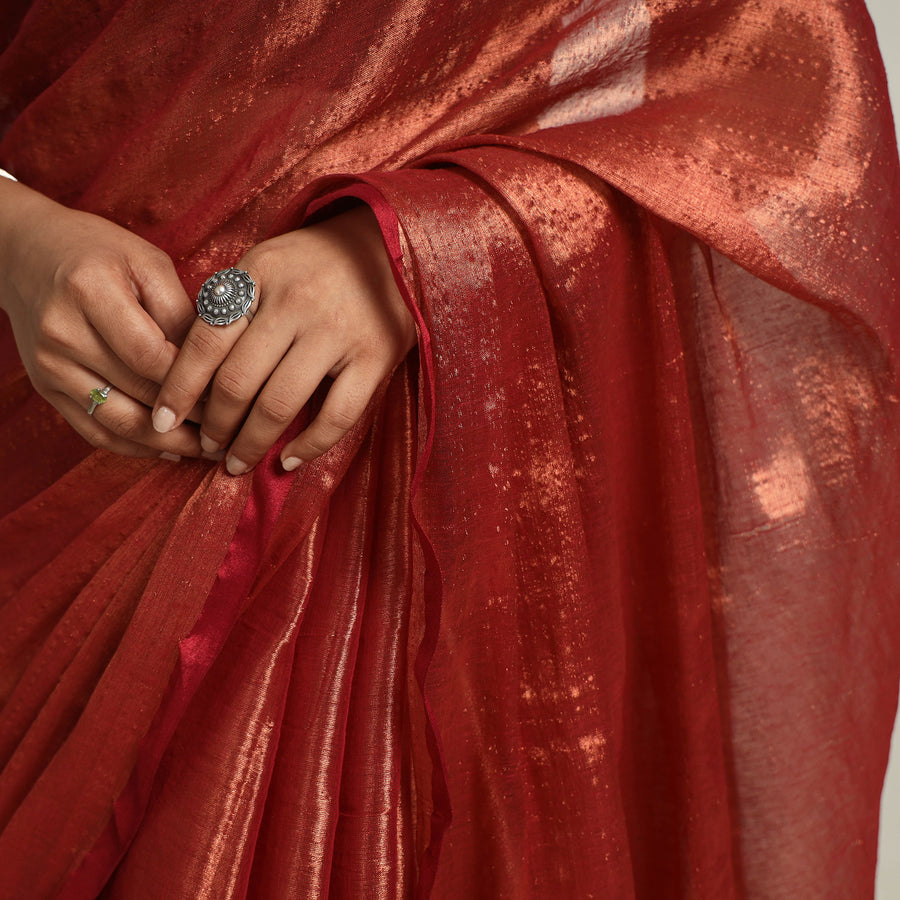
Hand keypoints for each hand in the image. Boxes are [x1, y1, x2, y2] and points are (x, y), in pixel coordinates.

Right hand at [0, 178, 202, 459]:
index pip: (151, 355)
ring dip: (166, 443)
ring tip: (206, 449)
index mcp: (90, 291)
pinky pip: (94, 430)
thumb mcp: (148, 263)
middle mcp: (63, 333)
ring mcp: (49, 366)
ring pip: (117, 423)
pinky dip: (135, 447)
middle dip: (190, 418)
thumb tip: (216, 366)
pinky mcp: (45, 388)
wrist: (27, 252)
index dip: (193, 383)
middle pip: (137, 393)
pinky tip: (170, 450)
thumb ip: (182, 313)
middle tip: (231, 431)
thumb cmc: (100, 252)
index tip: (230, 396)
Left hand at [152, 206, 416, 473]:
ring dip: (250, 443)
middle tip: (206, 448)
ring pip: (279, 403)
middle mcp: (295, 302)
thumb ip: (231, 306)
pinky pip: (337, 415)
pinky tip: (287, 460)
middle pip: (237, 380)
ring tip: (237, 463)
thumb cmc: (317, 262)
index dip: (178, 388)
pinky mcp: (375, 356)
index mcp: (259, 275)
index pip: (205, 341)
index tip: (162, 421)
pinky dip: (309, 446)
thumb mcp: (266, 264)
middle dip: (214, 426)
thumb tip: (188, 371)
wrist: (391, 244)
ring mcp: (337, 331)